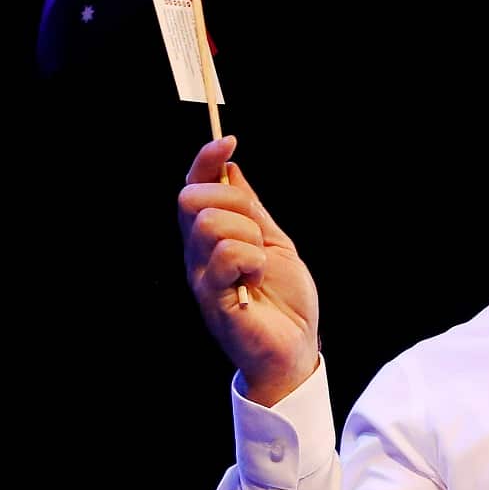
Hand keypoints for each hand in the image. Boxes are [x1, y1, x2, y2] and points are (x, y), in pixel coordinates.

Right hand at [178, 136, 320, 405]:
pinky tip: (257, 280)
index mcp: (211, 239)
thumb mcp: (274, 241)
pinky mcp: (213, 297)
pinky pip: (228, 254)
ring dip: (250, 238)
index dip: (206, 160)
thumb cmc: (284, 301)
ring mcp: (202, 275)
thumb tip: (232, 168)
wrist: (294, 347)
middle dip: (234, 203)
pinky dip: (253, 261)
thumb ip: (252, 209)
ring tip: (260, 266)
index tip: (228, 142)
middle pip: (195, 198)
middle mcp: (198, 254)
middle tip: (257, 234)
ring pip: (212, 223)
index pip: (195, 187)